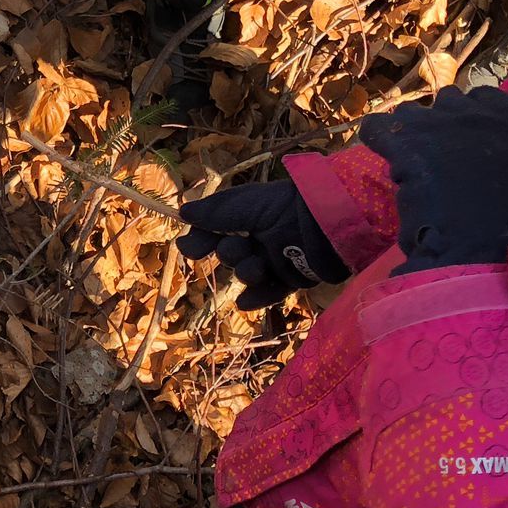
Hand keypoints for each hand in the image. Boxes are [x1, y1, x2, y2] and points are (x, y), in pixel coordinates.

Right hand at [178, 180, 347, 309]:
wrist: (324, 222)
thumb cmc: (280, 207)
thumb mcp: (241, 206)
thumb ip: (212, 214)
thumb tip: (182, 212)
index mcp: (247, 214)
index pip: (215, 229)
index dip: (202, 240)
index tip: (191, 248)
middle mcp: (259, 235)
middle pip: (230, 253)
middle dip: (230, 253)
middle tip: (241, 247)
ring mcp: (276, 258)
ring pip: (248, 273)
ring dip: (246, 272)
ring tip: (258, 268)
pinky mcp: (293, 277)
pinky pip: (270, 292)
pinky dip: (256, 298)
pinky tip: (243, 302)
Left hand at [357, 86, 507, 272]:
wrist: (480, 242)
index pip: (487, 97)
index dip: (477, 117)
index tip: (474, 141)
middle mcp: (469, 111)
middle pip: (447, 102)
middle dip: (443, 123)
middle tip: (442, 154)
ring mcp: (433, 124)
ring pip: (412, 113)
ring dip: (411, 132)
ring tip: (412, 159)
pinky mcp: (402, 144)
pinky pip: (377, 127)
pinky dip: (376, 136)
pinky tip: (380, 148)